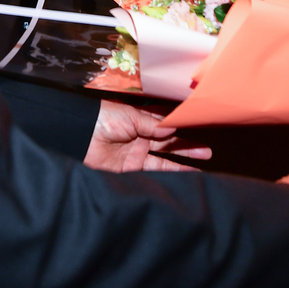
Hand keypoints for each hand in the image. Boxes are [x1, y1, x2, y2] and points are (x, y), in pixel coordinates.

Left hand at [84, 100, 213, 171]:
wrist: (79, 135)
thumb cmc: (103, 118)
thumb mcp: (130, 116)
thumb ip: (152, 125)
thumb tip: (172, 130)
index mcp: (141, 116)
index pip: (166, 119)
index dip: (182, 121)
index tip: (200, 122)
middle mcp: (143, 133)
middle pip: (170, 138)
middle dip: (189, 141)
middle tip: (209, 147)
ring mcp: (138, 149)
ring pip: (167, 152)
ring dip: (185, 155)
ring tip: (205, 157)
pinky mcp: (132, 165)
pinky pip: (156, 167)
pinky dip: (171, 169)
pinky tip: (187, 171)